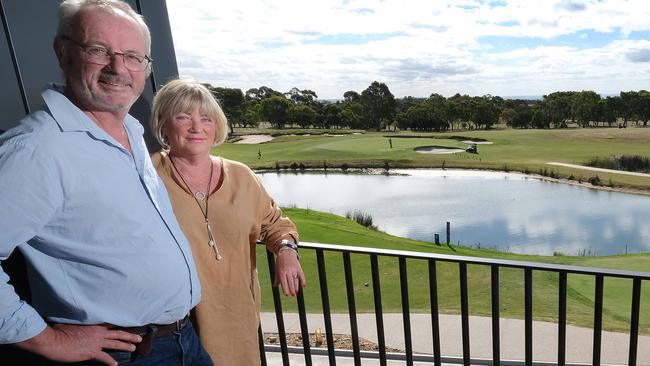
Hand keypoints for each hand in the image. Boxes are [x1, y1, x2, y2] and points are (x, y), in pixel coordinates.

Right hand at [16, 323, 141, 365]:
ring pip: (115, 343)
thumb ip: (81, 325)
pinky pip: (104, 357)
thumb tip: (82, 326)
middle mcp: (98, 332)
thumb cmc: (59, 331)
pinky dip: (110, 361)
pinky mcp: (92, 352)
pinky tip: (115, 364)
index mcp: (94, 324)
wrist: (54, 341)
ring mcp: (96, 342)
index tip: (130, 325)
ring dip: (126, 346)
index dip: (121, 325)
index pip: (111, 324)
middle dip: (130, 336)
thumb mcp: (73, 324)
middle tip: (140, 338)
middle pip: (118, 333)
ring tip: (134, 348)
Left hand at [273, 249, 306, 295]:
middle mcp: (288, 271)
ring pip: (296, 279)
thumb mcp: (277, 269)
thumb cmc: (280, 262)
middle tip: (292, 295)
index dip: (285, 288)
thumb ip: (277, 278)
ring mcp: (294, 269)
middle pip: (290, 281)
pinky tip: (304, 286)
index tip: (286, 294)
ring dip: (296, 286)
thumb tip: (275, 286)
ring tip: (296, 292)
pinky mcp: (298, 267)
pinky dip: (303, 280)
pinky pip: (301, 275)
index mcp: (282, 271)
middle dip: (291, 288)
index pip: (284, 281)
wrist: (286, 252)